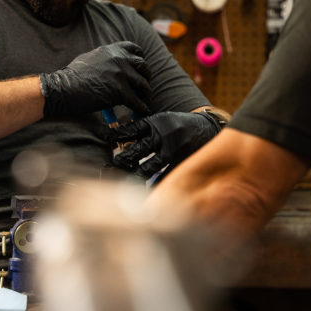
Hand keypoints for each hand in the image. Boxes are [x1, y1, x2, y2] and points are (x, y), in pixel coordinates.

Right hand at [40, 41, 151, 117]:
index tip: (141, 68)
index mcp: (112, 50)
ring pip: (144, 85)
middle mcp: (119, 59)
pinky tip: (142, 113)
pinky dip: (142, 108)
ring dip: (147, 95)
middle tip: (144, 87)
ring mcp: (121, 75)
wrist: (62, 88)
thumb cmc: (71, 76)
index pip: (135, 50)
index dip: (140, 59)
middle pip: (143, 67)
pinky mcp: (121, 92)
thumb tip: (112, 65)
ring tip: (146, 101)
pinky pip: (138, 102)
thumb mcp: (89, 58)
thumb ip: (104, 59)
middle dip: (146, 77)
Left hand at [108, 110, 222, 178]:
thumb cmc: (178, 125)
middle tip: (112, 167)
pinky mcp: (181, 161)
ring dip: (135, 175)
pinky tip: (145, 190)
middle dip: (122, 160)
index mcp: (154, 124)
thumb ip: (144, 129)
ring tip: (123, 181)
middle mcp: (162, 136)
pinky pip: (165, 176)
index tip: (105, 139)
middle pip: (136, 150)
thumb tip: (118, 138)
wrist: (206, 127)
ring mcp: (172, 150)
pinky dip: (155, 184)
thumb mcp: (161, 120)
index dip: (116, 135)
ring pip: (149, 166)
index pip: (130, 130)